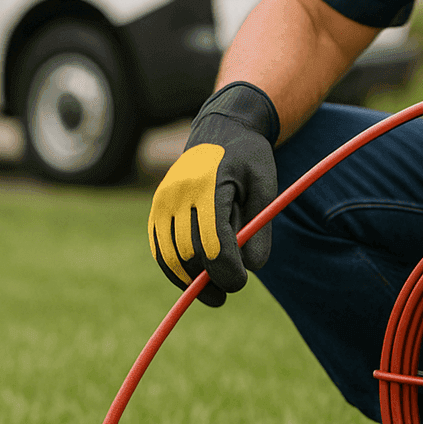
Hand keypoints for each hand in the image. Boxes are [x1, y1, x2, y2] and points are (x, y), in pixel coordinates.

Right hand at [148, 82, 279, 306]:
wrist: (220, 129)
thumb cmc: (249, 159)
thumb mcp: (266, 187)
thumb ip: (259, 228)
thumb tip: (251, 269)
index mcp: (209, 184)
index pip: (213, 241)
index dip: (226, 270)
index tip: (239, 283)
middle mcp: (179, 192)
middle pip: (190, 252)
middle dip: (210, 278)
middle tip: (230, 289)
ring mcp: (163, 201)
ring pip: (171, 255)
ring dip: (190, 281)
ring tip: (214, 294)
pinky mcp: (156, 209)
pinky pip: (160, 248)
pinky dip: (174, 270)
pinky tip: (193, 282)